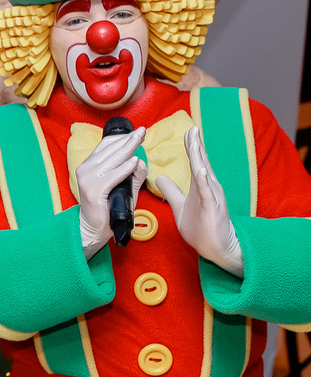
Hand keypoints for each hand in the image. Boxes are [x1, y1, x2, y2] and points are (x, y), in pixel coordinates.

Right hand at [74, 126, 147, 258]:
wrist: (95, 228)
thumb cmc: (109, 207)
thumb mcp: (123, 187)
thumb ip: (132, 174)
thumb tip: (140, 161)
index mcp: (89, 166)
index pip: (105, 146)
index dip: (122, 138)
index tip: (137, 132)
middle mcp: (85, 170)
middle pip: (110, 150)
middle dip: (128, 139)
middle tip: (142, 131)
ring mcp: (88, 179)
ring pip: (112, 160)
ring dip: (128, 148)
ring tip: (140, 139)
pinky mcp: (94, 190)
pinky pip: (113, 176)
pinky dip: (124, 168)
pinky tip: (134, 161)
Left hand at [156, 126, 243, 275]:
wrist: (216, 247)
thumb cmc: (201, 227)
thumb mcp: (181, 206)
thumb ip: (172, 191)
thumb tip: (160, 177)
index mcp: (201, 186)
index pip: (196, 163)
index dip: (192, 147)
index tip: (188, 131)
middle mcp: (208, 188)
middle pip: (202, 163)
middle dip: (196, 146)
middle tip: (192, 128)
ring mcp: (212, 198)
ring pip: (204, 175)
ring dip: (199, 159)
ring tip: (194, 143)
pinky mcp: (212, 209)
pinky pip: (207, 194)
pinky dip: (204, 182)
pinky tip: (202, 171)